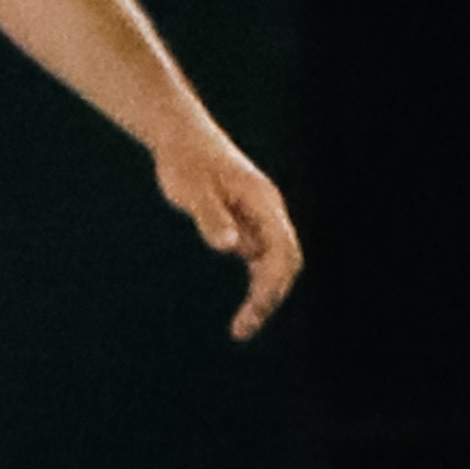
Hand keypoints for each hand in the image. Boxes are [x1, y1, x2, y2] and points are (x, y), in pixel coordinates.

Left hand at [155, 122, 305, 339]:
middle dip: (270, 297)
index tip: (253, 312)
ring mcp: (261, 218)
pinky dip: (257, 285)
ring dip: (264, 295)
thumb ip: (212, 218)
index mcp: (263, 203)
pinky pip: (261, 260)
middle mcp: (269, 213)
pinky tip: (243, 306)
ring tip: (242, 328)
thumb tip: (231, 246)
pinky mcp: (248, 223)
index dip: (272, 284)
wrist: (182, 139)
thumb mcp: (193, 190)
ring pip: (275, 264)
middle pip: (286, 262)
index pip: (282, 250)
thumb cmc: (186, 162)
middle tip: (243, 329)